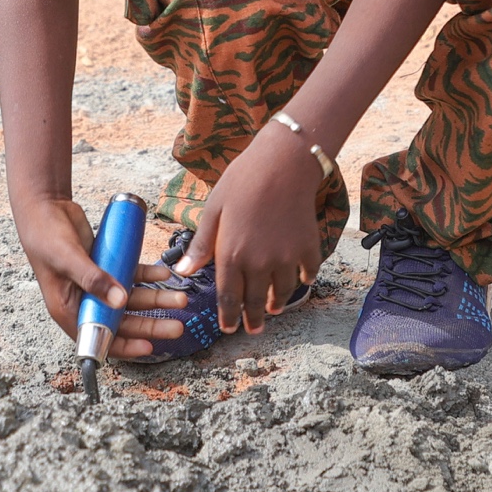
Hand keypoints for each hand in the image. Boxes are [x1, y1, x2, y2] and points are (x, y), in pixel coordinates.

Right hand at [13, 197, 186, 357]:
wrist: (45, 207)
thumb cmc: (45, 235)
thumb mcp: (67, 259)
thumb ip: (93, 279)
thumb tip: (120, 302)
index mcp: (68, 309)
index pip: (98, 337)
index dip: (124, 345)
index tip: (148, 347)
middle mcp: (85, 301)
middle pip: (122, 321)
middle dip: (150, 324)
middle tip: (177, 326)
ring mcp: (98, 285)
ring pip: (132, 300)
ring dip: (156, 300)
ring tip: (180, 298)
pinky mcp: (107, 267)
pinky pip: (132, 277)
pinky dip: (149, 277)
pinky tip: (164, 275)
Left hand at [174, 124, 322, 334]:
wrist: (284, 162)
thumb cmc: (242, 180)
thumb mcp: (214, 209)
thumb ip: (202, 244)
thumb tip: (183, 271)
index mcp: (231, 255)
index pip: (228, 297)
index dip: (228, 316)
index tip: (228, 328)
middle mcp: (259, 263)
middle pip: (255, 302)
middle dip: (253, 319)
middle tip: (252, 329)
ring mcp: (286, 258)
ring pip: (282, 292)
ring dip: (276, 304)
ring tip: (273, 308)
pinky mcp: (308, 248)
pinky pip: (307, 273)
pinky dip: (303, 280)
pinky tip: (299, 280)